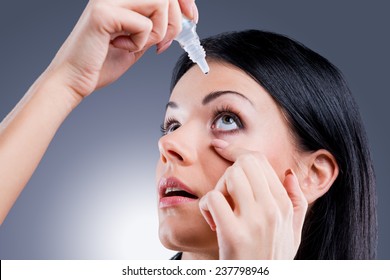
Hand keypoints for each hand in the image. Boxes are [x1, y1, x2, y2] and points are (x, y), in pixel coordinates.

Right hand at [46, 0, 197, 98]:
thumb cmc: (100, 64)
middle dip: (175, 22)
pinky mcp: (103, 13)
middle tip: (162, 44)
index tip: (192, 17)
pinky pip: (144, 24)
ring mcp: (107, 0)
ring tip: (141, 46)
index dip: (182, 0)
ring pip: (159, 3)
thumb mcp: (137, 43)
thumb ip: (154, 28)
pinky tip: (122, 48)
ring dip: (159, 31)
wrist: (74, 80)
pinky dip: (141, 42)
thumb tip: (181, 20)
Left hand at [199, 139, 307, 258]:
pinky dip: (206, 207)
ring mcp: (255, 222)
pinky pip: (213, 199)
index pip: (259, 160)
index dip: (237, 155)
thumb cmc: (271, 257)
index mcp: (285, 205)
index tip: (222, 153)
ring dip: (219, 189)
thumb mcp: (293, 233)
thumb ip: (297, 201)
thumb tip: (289, 172)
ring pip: (230, 176)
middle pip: (244, 163)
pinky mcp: (233, 234)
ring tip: (222, 209)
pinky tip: (213, 221)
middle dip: (230, 174)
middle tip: (228, 195)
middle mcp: (274, 210)